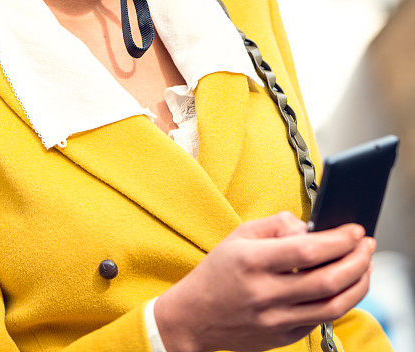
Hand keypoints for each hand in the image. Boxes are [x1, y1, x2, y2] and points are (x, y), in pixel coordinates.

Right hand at [154, 211, 373, 351]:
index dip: (338, 240)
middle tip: (368, 246)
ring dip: (357, 285)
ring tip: (365, 266)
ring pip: (332, 306)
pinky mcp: (282, 337)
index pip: (306, 251)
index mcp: (252, 262)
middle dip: (356, 261)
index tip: (355, 229)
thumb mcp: (239, 236)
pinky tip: (345, 286)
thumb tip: (310, 228)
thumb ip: (276, 225)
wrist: (194, 317)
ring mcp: (275, 320)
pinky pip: (321, 319)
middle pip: (326, 281)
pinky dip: (339, 301)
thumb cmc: (218, 270)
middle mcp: (265, 293)